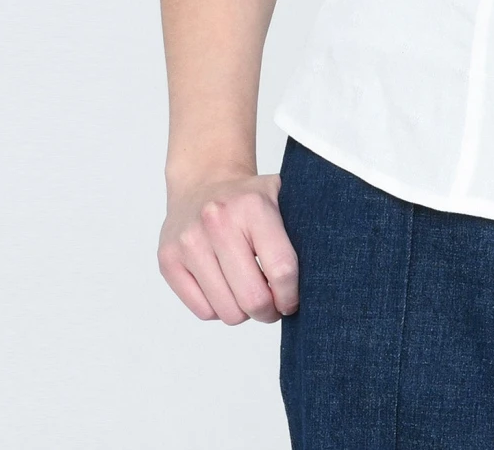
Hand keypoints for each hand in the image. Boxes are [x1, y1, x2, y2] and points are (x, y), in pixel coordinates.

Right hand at [158, 170, 298, 323]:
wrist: (203, 180)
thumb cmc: (249, 197)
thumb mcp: (282, 198)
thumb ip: (301, 230)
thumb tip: (325, 274)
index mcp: (253, 206)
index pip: (281, 270)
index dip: (291, 296)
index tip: (292, 300)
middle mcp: (217, 222)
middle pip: (253, 299)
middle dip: (269, 311)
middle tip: (273, 306)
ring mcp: (189, 242)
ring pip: (227, 311)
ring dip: (243, 312)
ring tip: (249, 293)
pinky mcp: (168, 260)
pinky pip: (203, 310)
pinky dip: (218, 307)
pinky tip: (225, 286)